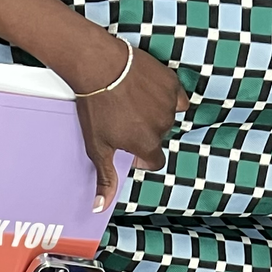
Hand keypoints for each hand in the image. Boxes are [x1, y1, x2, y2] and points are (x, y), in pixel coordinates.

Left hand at [76, 43, 189, 209]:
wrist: (98, 64)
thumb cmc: (95, 106)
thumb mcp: (97, 146)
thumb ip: (105, 177)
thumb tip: (99, 207)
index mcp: (147, 145)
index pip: (154, 161)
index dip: (141, 156)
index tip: (128, 144)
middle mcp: (162, 127)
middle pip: (159, 137)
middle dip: (145, 132)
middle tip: (124, 117)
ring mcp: (169, 104)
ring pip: (167, 117)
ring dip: (154, 113)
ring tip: (132, 102)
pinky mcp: (172, 82)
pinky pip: (176, 97)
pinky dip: (165, 97)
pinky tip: (147, 92)